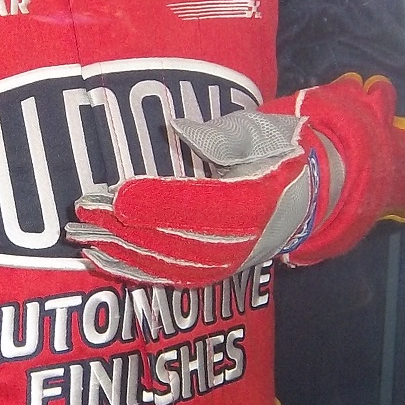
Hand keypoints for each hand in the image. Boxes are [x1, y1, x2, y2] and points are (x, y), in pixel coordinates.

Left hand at [67, 73, 404, 286]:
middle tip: (81, 214)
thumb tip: (179, 131)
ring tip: (83, 242)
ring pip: (174, 265)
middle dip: (125, 229)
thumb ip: (223, 134)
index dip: (156, 202)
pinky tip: (106, 263)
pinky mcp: (224, 267)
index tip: (116, 193)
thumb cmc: (286, 146)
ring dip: (125, 255)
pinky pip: (178, 277)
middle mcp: (249, 237)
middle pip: (179, 239)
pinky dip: (140, 273)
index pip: (200, 206)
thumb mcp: (264, 127)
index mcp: (261, 198)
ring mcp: (236, 257)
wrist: (323, 186)